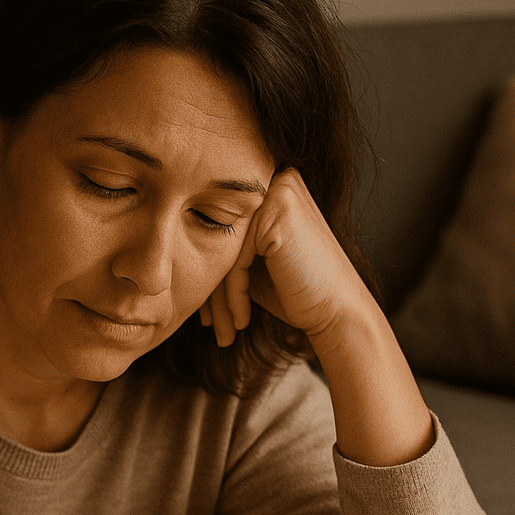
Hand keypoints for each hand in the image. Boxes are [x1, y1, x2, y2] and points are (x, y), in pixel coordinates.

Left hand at [199, 168, 379, 346]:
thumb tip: (177, 251)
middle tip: (209, 327)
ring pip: (224, 251)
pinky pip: (235, 259)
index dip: (208, 274)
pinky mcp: (277, 212)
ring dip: (220, 300)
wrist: (337, 311)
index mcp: (269, 188)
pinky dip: (235, 295)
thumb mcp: (254, 266)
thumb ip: (226, 250)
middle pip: (220, 239)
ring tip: (222, 333)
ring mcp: (278, 192)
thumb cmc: (296, 291)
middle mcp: (276, 180)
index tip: (205, 315)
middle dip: (211, 291)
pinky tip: (242, 321)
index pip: (220, 231)